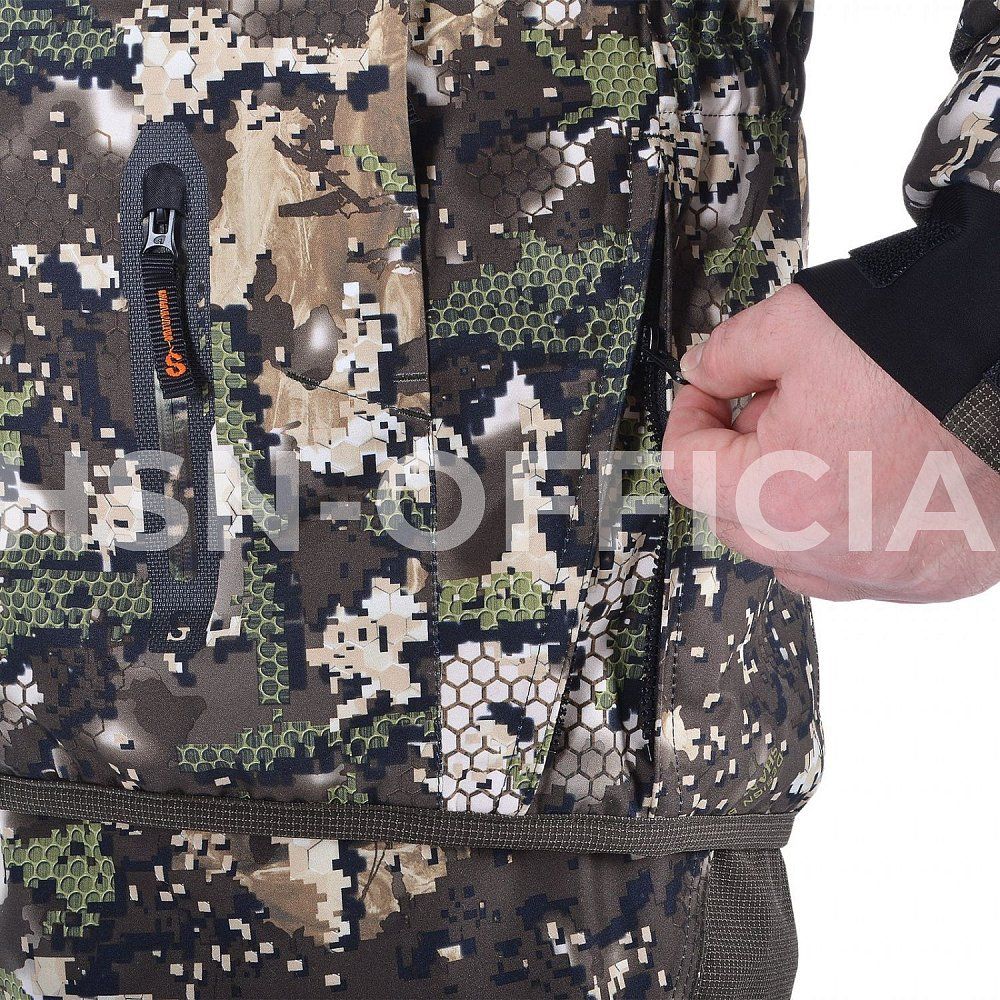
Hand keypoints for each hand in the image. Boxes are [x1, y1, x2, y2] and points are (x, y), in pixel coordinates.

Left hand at [661, 284, 999, 602]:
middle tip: (782, 405)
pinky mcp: (931, 579)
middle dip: (741, 457)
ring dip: (788, 501)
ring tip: (835, 440)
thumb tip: (702, 371)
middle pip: (732, 513)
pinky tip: (871, 481)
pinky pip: (854, 568)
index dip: (688, 418)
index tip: (707, 395)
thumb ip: (729, 352)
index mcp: (781, 495)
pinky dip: (845, 530)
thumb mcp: (802, 324)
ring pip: (789, 549)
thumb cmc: (932, 354)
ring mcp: (883, 574)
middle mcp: (827, 552)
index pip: (685, 469)